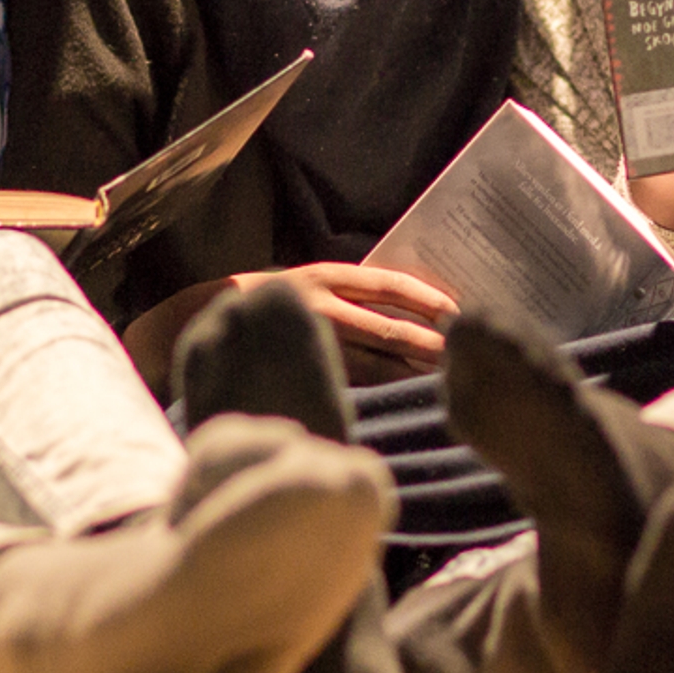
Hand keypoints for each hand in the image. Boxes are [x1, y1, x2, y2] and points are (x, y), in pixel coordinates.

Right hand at [250, 261, 457, 384]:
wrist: (207, 317)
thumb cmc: (278, 299)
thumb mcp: (314, 281)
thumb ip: (355, 291)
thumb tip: (417, 306)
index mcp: (327, 277)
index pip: (389, 285)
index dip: (428, 298)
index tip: (459, 310)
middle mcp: (321, 307)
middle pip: (388, 329)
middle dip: (431, 343)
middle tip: (466, 352)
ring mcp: (312, 344)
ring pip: (376, 364)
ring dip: (415, 372)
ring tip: (450, 378)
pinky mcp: (306, 374)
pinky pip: (356, 384)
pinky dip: (388, 389)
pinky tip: (411, 395)